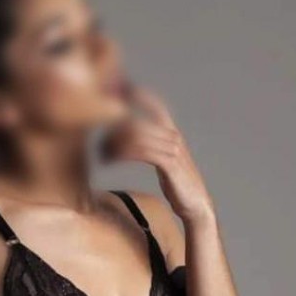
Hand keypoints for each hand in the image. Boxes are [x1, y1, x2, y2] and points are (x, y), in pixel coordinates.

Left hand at [102, 85, 215, 224]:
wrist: (196, 206)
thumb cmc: (177, 185)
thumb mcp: (163, 162)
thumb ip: (150, 148)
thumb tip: (125, 143)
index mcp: (172, 132)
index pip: (155, 104)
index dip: (136, 94)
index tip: (114, 89)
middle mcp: (173, 136)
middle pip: (136, 122)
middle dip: (113, 131)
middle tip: (99, 145)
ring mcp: (173, 148)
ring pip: (135, 135)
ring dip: (113, 145)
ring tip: (102, 156)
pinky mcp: (170, 163)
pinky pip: (141, 150)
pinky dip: (122, 153)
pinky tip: (110, 160)